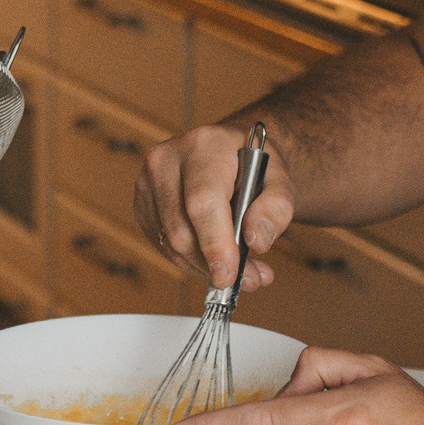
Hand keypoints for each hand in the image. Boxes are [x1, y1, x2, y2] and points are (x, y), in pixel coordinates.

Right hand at [136, 122, 293, 290]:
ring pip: (170, 245)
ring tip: (241, 270)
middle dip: (214, 263)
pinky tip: (215, 255)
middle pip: (181, 230)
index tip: (229, 276)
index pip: (202, 203)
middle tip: (251, 279)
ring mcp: (147, 183)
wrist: (229, 150)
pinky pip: (164, 247)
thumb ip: (276, 208)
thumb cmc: (254, 165)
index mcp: (202, 146)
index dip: (215, 244)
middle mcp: (165, 161)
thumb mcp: (280, 180)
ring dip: (205, 267)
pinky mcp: (142, 205)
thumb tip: (255, 241)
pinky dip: (191, 260)